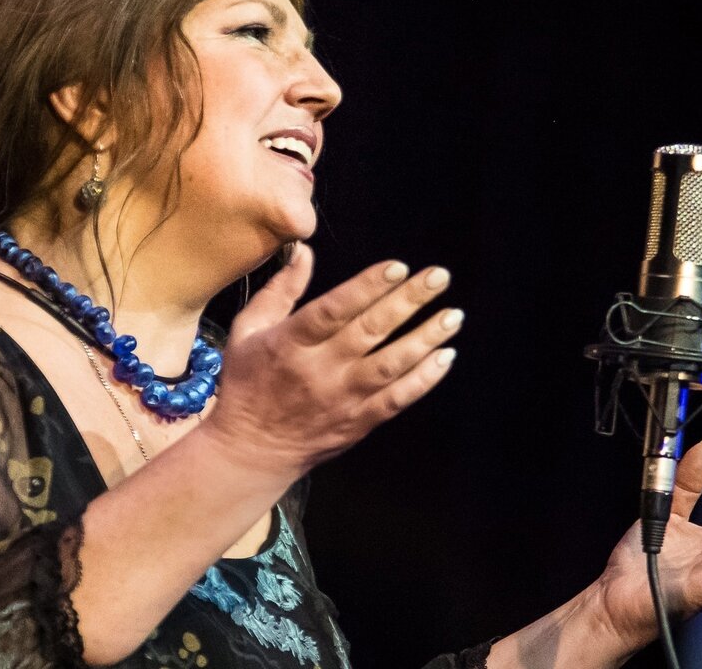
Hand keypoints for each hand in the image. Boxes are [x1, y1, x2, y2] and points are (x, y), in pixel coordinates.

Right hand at [202, 243, 462, 472]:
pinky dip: (423, 379)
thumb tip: (304, 250)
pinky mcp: (358, 422)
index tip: (397, 267)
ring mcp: (342, 398)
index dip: (366, 288)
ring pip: (391, 365)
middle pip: (370, 331)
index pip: (333, 311)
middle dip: (408, 301)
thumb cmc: (248, 383)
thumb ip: (280, 290)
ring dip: (425, 338)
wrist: (251, 450)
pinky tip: (445, 357)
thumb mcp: (248, 330)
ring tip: (453, 315)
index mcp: (290, 343)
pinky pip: (397, 399)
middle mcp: (319, 370)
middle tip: (439, 276)